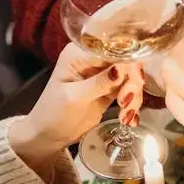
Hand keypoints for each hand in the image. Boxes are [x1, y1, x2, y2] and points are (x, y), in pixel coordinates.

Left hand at [9, 44, 143, 166]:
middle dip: (131, 82)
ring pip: (131, 76)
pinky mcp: (111, 88)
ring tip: (125, 116)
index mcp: (79, 52)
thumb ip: (98, 83)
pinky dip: (133, 103)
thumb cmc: (53, 114)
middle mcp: (93, 58)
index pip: (111, 48)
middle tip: (125, 103)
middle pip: (126, 61)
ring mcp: (103, 73)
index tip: (133, 81)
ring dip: (133, 96)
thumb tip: (122, 69)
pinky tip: (128, 119)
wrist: (49, 135)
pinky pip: (130, 90)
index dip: (126, 62)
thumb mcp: (74, 98)